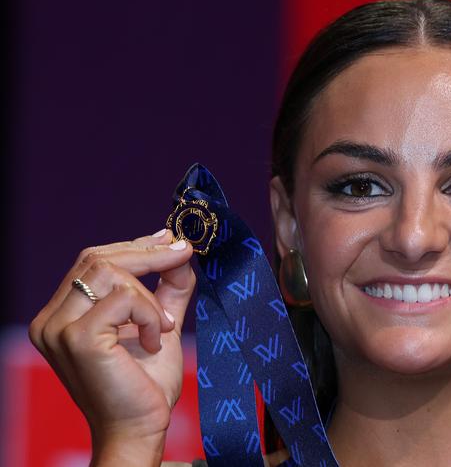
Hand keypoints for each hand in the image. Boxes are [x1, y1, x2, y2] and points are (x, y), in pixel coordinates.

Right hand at [29, 230, 195, 465]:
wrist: (140, 428)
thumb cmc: (146, 382)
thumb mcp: (159, 323)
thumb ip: (167, 288)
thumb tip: (179, 249)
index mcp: (62, 314)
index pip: (93, 261)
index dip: (134, 246)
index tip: (169, 239)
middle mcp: (50, 319)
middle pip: (97, 259)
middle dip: (148, 253)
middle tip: (183, 252)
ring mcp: (58, 328)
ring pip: (109, 273)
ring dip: (150, 296)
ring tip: (165, 326)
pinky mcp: (77, 338)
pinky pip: (122, 299)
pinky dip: (150, 314)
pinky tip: (155, 340)